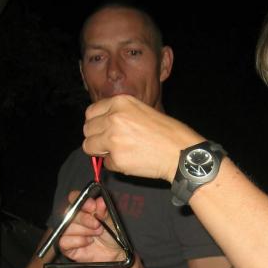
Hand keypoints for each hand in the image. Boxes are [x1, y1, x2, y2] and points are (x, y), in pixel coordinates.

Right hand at [56, 193, 124, 263]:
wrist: (114, 253)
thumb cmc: (112, 235)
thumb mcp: (111, 221)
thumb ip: (104, 211)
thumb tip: (100, 201)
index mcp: (84, 208)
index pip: (74, 198)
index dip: (81, 200)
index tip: (92, 206)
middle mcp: (74, 218)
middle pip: (70, 212)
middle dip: (85, 218)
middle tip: (97, 224)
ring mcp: (69, 232)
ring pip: (68, 227)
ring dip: (85, 231)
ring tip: (96, 234)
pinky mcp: (66, 246)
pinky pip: (64, 241)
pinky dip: (78, 241)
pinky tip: (88, 242)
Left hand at [83, 94, 201, 180]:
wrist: (180, 152)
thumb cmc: (167, 133)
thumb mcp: (142, 110)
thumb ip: (120, 113)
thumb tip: (101, 124)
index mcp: (120, 102)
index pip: (91, 112)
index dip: (96, 123)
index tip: (102, 130)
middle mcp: (113, 118)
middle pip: (87, 130)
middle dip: (96, 138)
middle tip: (110, 143)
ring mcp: (112, 139)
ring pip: (89, 147)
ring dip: (101, 151)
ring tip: (120, 152)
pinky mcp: (116, 158)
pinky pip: (105, 163)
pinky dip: (115, 165)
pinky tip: (131, 160)